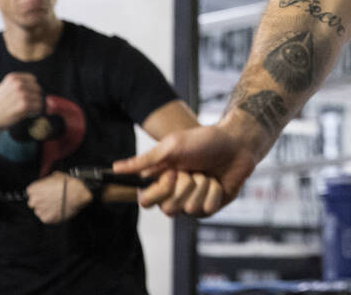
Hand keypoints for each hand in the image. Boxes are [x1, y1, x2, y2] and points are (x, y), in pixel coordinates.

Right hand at [0, 72, 41, 135]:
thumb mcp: (5, 88)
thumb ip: (21, 85)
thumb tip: (44, 90)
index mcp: (13, 78)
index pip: (33, 80)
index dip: (32, 89)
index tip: (27, 95)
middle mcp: (18, 84)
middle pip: (38, 89)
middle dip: (35, 97)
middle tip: (26, 105)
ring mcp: (21, 94)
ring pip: (40, 99)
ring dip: (35, 106)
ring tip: (25, 110)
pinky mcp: (24, 105)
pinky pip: (39, 107)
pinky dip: (35, 112)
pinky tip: (26, 114)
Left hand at [26, 171, 90, 223]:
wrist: (78, 194)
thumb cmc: (68, 183)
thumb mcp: (56, 176)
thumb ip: (47, 181)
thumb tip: (47, 183)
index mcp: (33, 189)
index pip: (31, 192)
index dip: (39, 192)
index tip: (45, 192)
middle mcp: (33, 201)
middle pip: (33, 203)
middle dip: (41, 201)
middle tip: (51, 199)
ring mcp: (39, 211)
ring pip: (40, 211)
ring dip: (46, 209)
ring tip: (57, 205)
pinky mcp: (46, 219)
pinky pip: (46, 217)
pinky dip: (52, 215)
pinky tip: (59, 210)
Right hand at [113, 124, 257, 217]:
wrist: (235, 144)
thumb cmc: (203, 141)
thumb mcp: (171, 146)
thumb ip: (144, 161)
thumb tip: (114, 168)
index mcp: (160, 180)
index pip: (145, 201)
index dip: (159, 190)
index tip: (172, 173)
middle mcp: (173, 194)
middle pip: (168, 209)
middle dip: (184, 186)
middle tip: (192, 170)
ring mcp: (191, 203)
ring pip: (189, 208)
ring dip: (201, 186)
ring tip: (207, 173)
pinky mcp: (208, 208)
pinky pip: (207, 209)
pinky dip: (214, 192)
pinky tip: (218, 181)